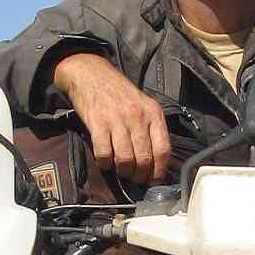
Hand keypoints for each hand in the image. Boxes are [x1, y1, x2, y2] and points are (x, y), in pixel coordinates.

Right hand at [53, 53, 171, 183]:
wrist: (91, 74)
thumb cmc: (118, 93)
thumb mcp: (143, 105)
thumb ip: (151, 128)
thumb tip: (156, 161)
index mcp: (153, 113)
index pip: (163, 150)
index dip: (159, 171)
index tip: (153, 179)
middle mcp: (138, 117)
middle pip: (144, 159)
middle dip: (139, 175)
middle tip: (134, 178)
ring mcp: (117, 120)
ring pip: (125, 160)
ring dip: (123, 172)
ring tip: (120, 171)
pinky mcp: (97, 123)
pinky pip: (104, 154)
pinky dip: (104, 163)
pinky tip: (105, 161)